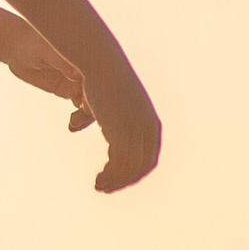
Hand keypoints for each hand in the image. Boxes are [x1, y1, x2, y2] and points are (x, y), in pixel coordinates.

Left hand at [3, 20, 95, 133]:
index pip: (100, 76)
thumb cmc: (32, 42)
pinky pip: (81, 106)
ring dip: (87, 115)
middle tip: (81, 118)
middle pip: (100, 92)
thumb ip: (63, 62)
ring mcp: (78, 80)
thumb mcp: (47, 51)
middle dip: (96, 108)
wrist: (16, 47)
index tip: (89, 104)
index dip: (99, 92)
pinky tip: (72, 124)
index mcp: (86, 55)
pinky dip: (80, 118)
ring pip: (92, 102)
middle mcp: (86, 68)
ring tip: (74, 123)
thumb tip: (79, 74)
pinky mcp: (68, 90)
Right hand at [86, 64, 162, 193]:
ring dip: (114, 181)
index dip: (134, 174)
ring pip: (130, 168)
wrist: (101, 62)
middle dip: (124, 181)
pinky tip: (98, 179)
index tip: (117, 180)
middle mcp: (147, 128)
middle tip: (105, 188)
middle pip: (141, 167)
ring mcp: (135, 130)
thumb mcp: (115, 100)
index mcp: (151, 124)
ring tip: (99, 185)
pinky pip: (119, 163)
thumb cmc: (104, 78)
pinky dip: (110, 176)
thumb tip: (98, 125)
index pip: (148, 160)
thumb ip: (113, 116)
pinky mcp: (121, 130)